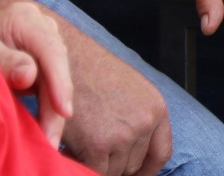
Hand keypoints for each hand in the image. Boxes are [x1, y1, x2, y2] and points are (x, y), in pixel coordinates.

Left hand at [0, 1, 71, 148]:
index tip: (64, 111)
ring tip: (47, 138)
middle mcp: (39, 27)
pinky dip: (45, 105)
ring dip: (52, 108)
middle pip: (56, 66)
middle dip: (56, 104)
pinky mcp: (38, 58)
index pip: (50, 50)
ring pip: (54, 77)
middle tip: (51, 138)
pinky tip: (42, 126)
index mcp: (24, 19)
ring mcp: (40, 42)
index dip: (59, 81)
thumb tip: (29, 76)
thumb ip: (3, 62)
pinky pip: (47, 82)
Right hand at [59, 24, 172, 175]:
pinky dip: (79, 165)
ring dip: (96, 164)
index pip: (161, 154)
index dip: (146, 170)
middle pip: (133, 165)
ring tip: (82, 141)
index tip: (133, 175)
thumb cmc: (90, 72)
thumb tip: (134, 155)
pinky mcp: (98, 145)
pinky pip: (92, 172)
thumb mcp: (128, 90)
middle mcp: (145, 121)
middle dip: (114, 164)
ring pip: (112, 172)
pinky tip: (71, 147)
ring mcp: (124, 134)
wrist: (62, 58)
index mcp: (157, 108)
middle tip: (95, 151)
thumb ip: (137, 118)